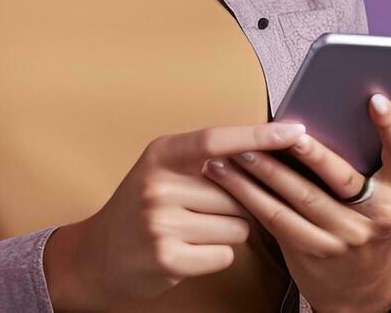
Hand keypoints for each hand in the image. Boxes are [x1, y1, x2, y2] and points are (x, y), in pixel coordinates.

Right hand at [44, 121, 312, 310]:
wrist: (93, 258)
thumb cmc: (141, 210)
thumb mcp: (162, 171)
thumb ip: (206, 160)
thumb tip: (268, 150)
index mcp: (161, 155)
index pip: (219, 139)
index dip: (261, 135)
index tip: (297, 131)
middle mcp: (159, 185)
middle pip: (239, 192)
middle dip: (234, 205)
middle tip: (199, 213)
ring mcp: (161, 222)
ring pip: (238, 225)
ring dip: (225, 233)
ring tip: (190, 232)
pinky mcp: (168, 258)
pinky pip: (225, 254)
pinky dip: (214, 257)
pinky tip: (187, 253)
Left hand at [202, 93, 390, 312]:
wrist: (361, 290)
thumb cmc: (365, 225)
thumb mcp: (380, 198)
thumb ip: (362, 165)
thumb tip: (317, 119)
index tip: (375, 99)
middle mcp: (377, 215)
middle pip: (339, 177)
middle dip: (307, 151)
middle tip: (279, 130)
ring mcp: (345, 236)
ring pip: (299, 196)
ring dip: (263, 170)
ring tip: (235, 150)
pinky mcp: (313, 251)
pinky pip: (277, 218)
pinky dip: (251, 195)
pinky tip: (232, 179)